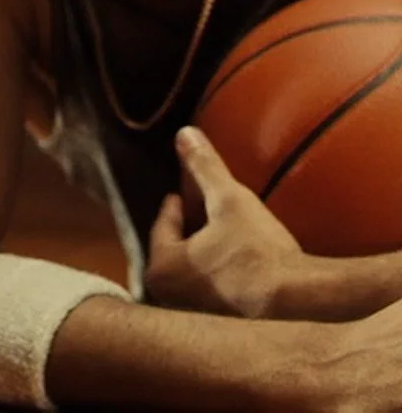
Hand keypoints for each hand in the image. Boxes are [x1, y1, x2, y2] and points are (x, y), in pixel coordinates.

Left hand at [145, 126, 303, 317]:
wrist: (299, 302)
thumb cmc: (257, 251)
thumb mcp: (228, 199)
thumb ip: (204, 166)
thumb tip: (184, 133)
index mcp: (161, 268)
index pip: (164, 222)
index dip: (181, 201)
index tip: (193, 192)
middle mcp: (168, 299)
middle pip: (177, 247)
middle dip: (193, 227)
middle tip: (211, 209)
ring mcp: (193, 316)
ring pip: (194, 269)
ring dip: (207, 249)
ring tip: (227, 230)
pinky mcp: (218, 327)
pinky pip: (211, 287)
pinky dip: (220, 271)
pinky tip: (241, 258)